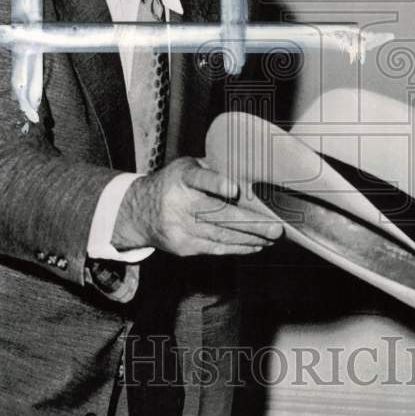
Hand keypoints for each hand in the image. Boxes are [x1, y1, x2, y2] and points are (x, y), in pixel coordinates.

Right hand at [111, 157, 282, 256]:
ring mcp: (181, 228)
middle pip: (218, 215)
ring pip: (221, 235)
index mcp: (182, 177)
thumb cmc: (172, 183)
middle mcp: (179, 203)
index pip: (199, 178)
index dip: (216, 183)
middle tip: (276, 228)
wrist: (138, 212)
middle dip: (251, 223)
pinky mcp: (184, 247)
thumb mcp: (186, 167)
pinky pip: (216, 248)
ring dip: (251, 238)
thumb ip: (213, 169)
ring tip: (273, 238)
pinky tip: (256, 245)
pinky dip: (239, 247)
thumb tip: (251, 170)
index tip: (234, 188)